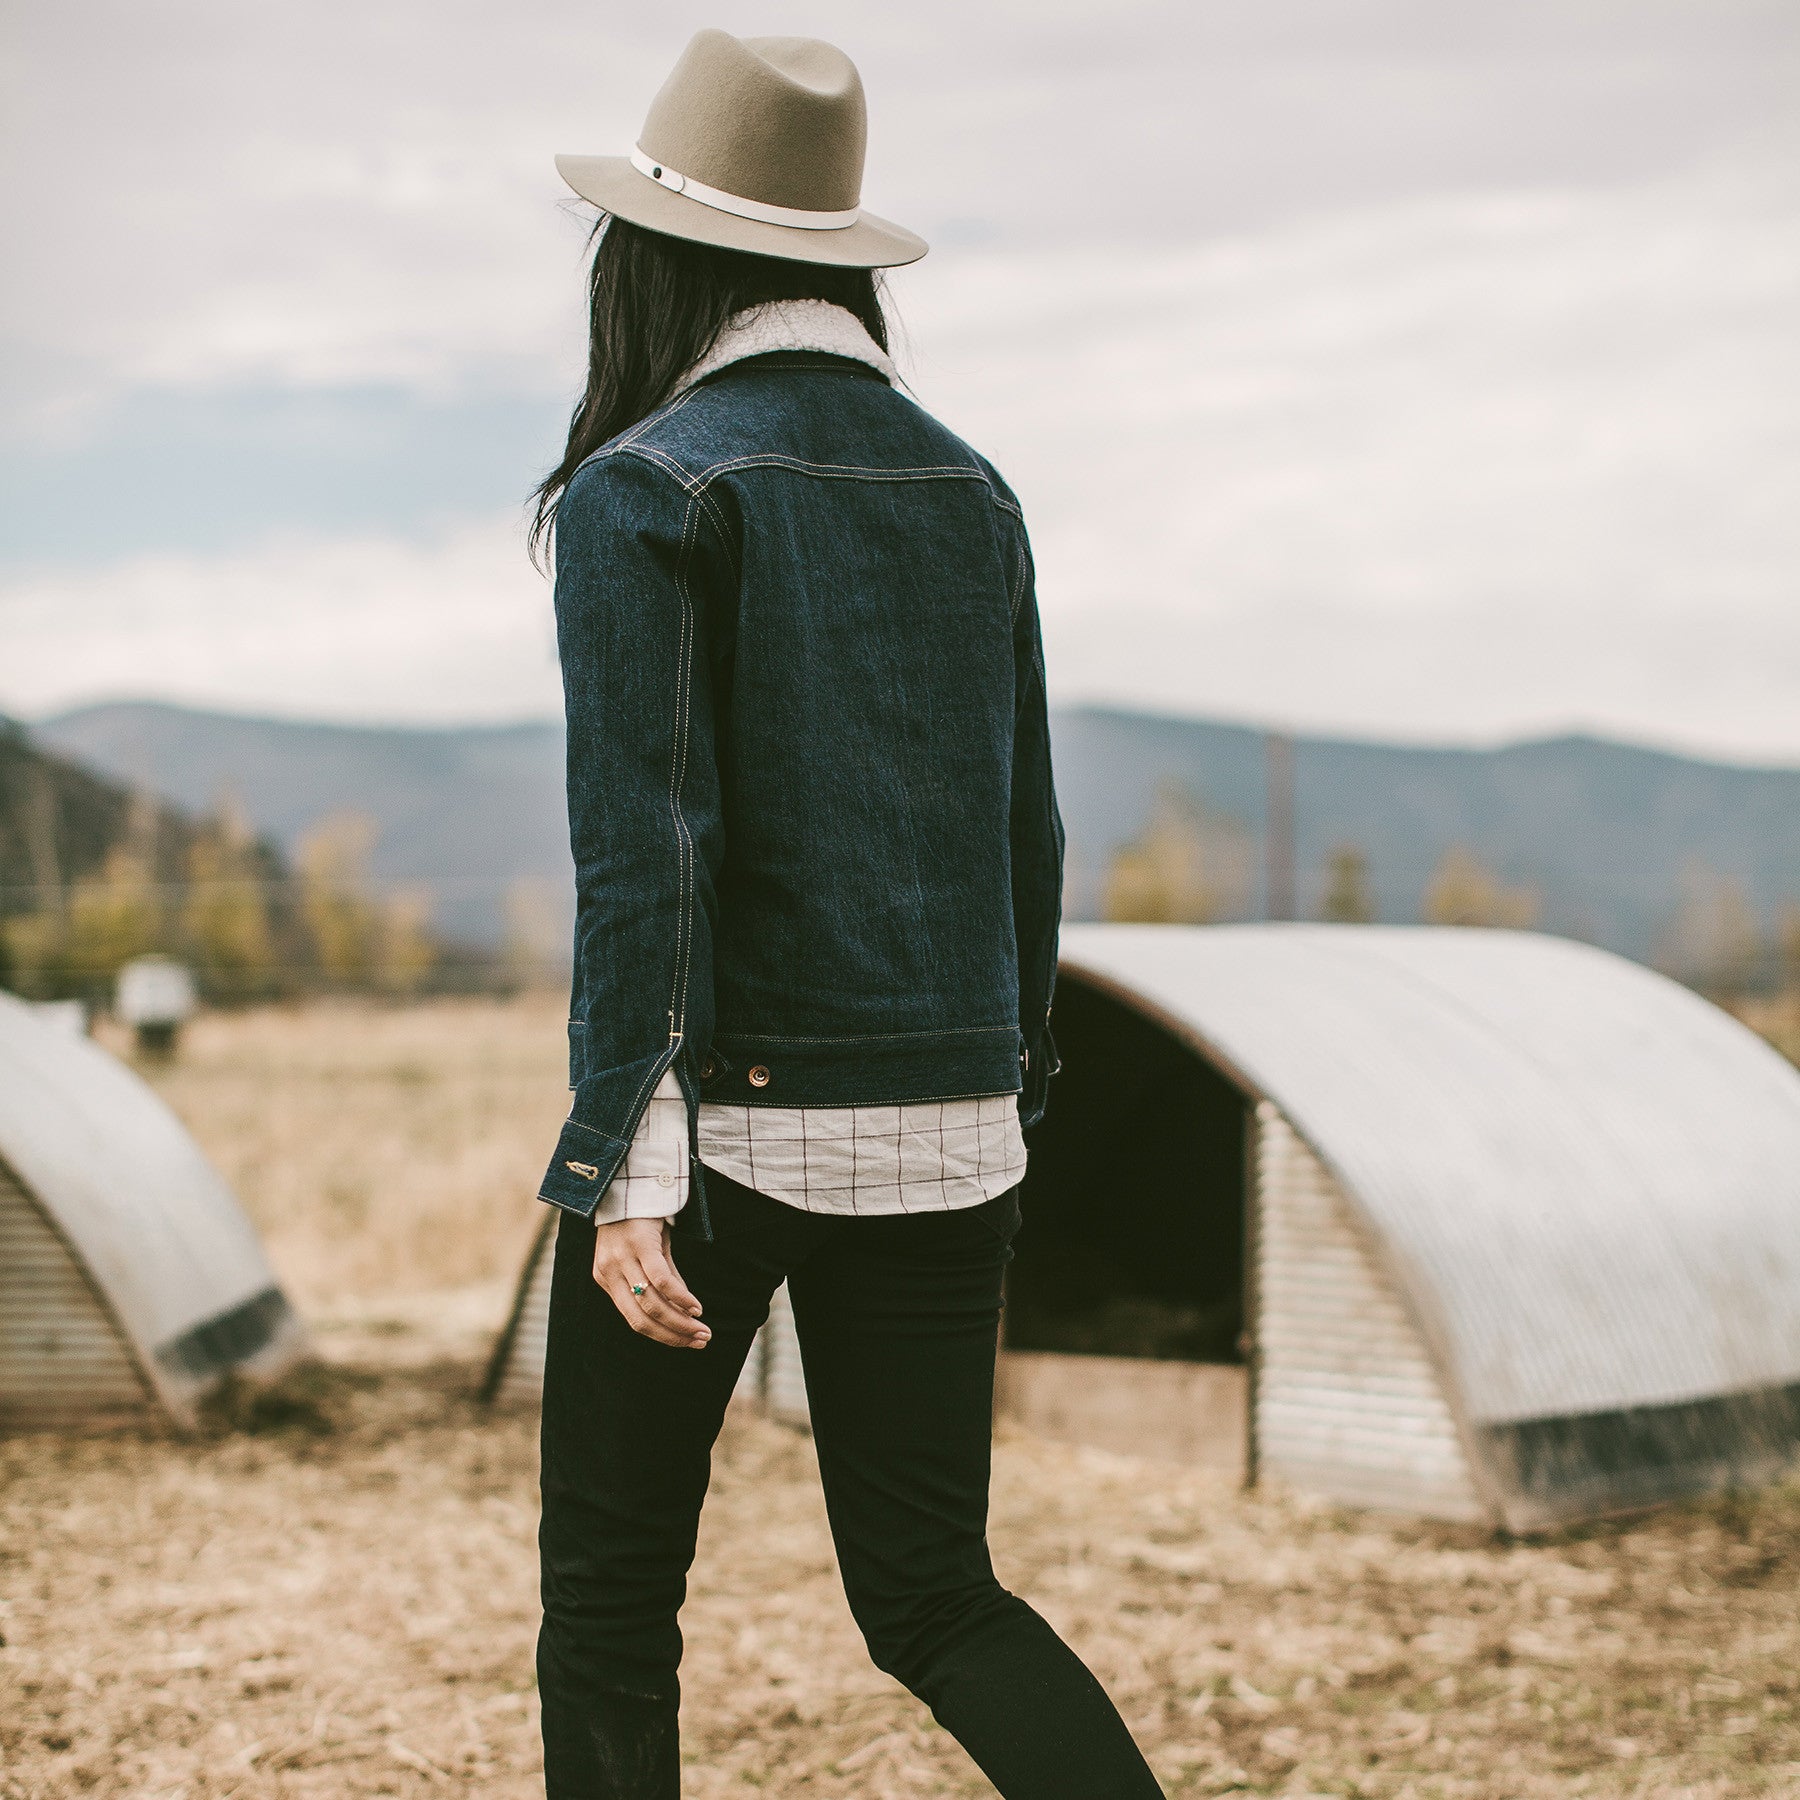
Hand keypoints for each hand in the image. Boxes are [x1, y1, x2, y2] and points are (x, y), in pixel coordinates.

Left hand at [592, 1217, 709, 1348]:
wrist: (631, 1179)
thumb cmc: (640, 1217)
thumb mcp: (648, 1251)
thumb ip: (662, 1279)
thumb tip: (684, 1310)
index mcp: (606, 1278)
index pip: (634, 1320)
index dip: (662, 1336)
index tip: (688, 1342)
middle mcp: (609, 1272)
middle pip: (641, 1318)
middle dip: (672, 1335)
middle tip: (700, 1341)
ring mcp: (621, 1259)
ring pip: (651, 1304)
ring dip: (680, 1322)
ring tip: (702, 1329)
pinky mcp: (638, 1244)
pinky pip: (661, 1280)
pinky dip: (680, 1298)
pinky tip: (696, 1307)